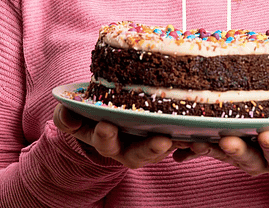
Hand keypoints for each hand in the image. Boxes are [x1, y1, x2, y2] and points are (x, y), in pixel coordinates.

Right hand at [53, 104, 188, 168]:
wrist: (106, 114)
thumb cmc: (89, 113)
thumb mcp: (74, 114)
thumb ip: (67, 116)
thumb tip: (66, 115)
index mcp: (105, 140)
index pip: (105, 141)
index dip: (105, 135)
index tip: (106, 124)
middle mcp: (126, 147)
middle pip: (138, 155)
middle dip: (149, 149)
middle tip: (161, 140)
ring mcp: (145, 144)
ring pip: (161, 151)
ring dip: (175, 146)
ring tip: (186, 138)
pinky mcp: (164, 137)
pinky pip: (178, 141)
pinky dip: (189, 140)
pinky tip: (203, 131)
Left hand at [173, 114, 268, 176]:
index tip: (267, 136)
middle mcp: (262, 157)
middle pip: (248, 159)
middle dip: (238, 151)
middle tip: (229, 141)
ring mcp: (242, 150)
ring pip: (225, 153)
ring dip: (212, 148)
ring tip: (199, 141)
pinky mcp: (225, 143)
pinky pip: (208, 147)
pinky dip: (193, 148)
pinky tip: (180, 147)